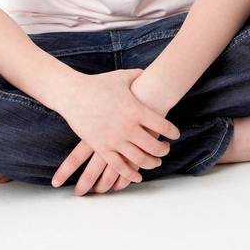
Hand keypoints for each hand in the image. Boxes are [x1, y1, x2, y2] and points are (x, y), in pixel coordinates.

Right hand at [51, 69, 178, 194]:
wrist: (73, 94)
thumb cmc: (99, 84)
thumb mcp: (122, 76)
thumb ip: (138, 76)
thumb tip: (148, 74)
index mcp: (136, 110)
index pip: (162, 126)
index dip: (172, 132)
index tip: (175, 135)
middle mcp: (128, 127)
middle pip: (154, 146)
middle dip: (163, 150)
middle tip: (165, 149)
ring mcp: (115, 140)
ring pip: (139, 160)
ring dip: (151, 163)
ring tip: (156, 162)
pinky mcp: (102, 148)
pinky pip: (119, 167)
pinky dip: (130, 174)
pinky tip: (137, 176)